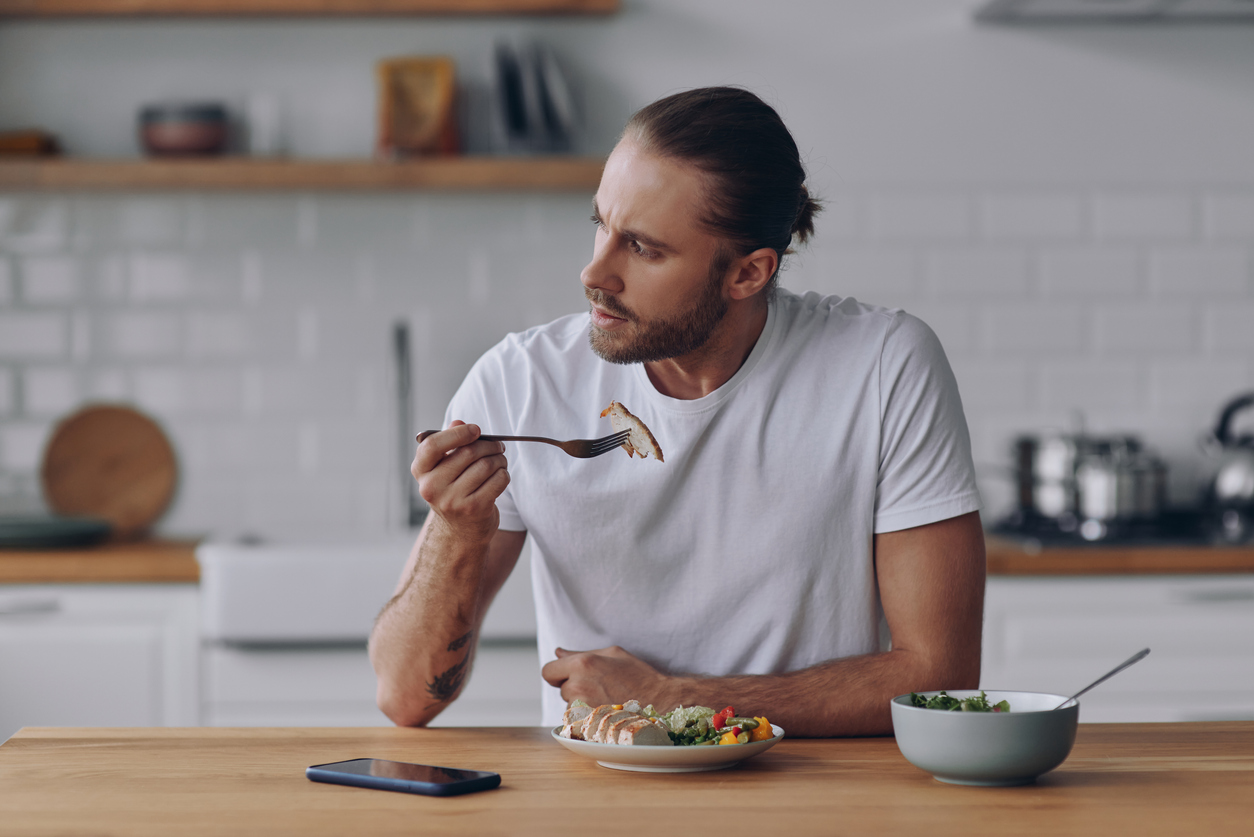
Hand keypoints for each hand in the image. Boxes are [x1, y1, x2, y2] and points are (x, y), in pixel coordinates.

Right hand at [413, 421, 508, 540]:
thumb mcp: (445, 466)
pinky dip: (504, 474)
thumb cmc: (454, 489)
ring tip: (500, 461)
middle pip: (468, 452)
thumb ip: (450, 442)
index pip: (432, 445)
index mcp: (421, 471)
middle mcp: (432, 487)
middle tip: (498, 447)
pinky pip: (498, 480)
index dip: (457, 433)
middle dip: (489, 445)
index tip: (475, 430)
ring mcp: (452, 501)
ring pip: (486, 465)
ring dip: (500, 459)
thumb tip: (460, 423)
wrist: (460, 530)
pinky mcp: (474, 509)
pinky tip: (500, 476)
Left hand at [541, 646, 674, 708]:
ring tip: (606, 699)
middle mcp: (578, 685)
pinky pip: (578, 720)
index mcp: (582, 664)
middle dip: (574, 687)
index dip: (557, 673)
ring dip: (581, 704)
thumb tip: (557, 652)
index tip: (569, 675)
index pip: (548, 671)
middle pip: (561, 689)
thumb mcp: (612, 654)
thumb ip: (580, 652)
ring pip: (570, 706)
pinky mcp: (588, 725)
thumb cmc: (638, 675)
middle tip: (599, 686)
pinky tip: (606, 712)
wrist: (660, 701)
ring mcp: (583, 707)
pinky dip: (588, 717)